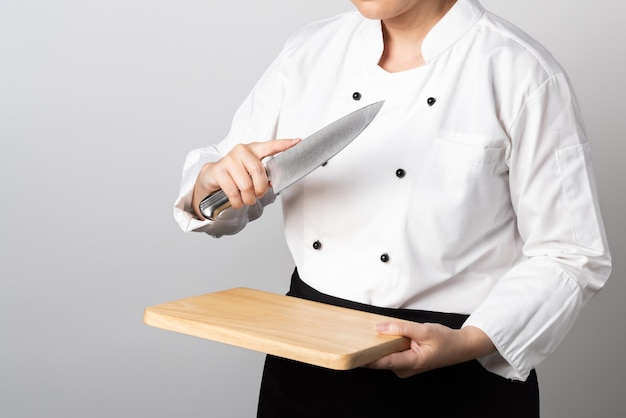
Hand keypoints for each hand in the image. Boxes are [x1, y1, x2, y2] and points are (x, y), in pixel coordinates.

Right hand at [192, 139, 299, 218]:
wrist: (213, 176)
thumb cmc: (237, 174)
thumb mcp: (251, 172)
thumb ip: (263, 174)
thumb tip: (273, 183)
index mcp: (254, 149)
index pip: (271, 146)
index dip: (284, 144)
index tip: (297, 141)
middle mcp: (241, 151)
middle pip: (258, 172)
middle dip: (261, 189)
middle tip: (259, 195)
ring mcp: (229, 159)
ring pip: (246, 185)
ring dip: (249, 198)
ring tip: (247, 199)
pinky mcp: (218, 171)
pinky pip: (233, 191)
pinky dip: (237, 201)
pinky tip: (237, 201)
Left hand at [366, 322, 494, 377]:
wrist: (460, 347)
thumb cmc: (445, 340)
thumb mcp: (423, 330)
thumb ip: (401, 328)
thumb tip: (379, 327)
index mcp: (410, 363)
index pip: (381, 362)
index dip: (364, 357)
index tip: (349, 352)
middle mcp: (405, 369)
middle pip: (380, 359)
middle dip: (369, 347)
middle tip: (355, 334)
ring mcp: (405, 367)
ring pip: (385, 355)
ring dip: (378, 345)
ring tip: (369, 331)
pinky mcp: (405, 362)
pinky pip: (391, 353)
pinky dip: (386, 344)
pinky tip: (382, 334)